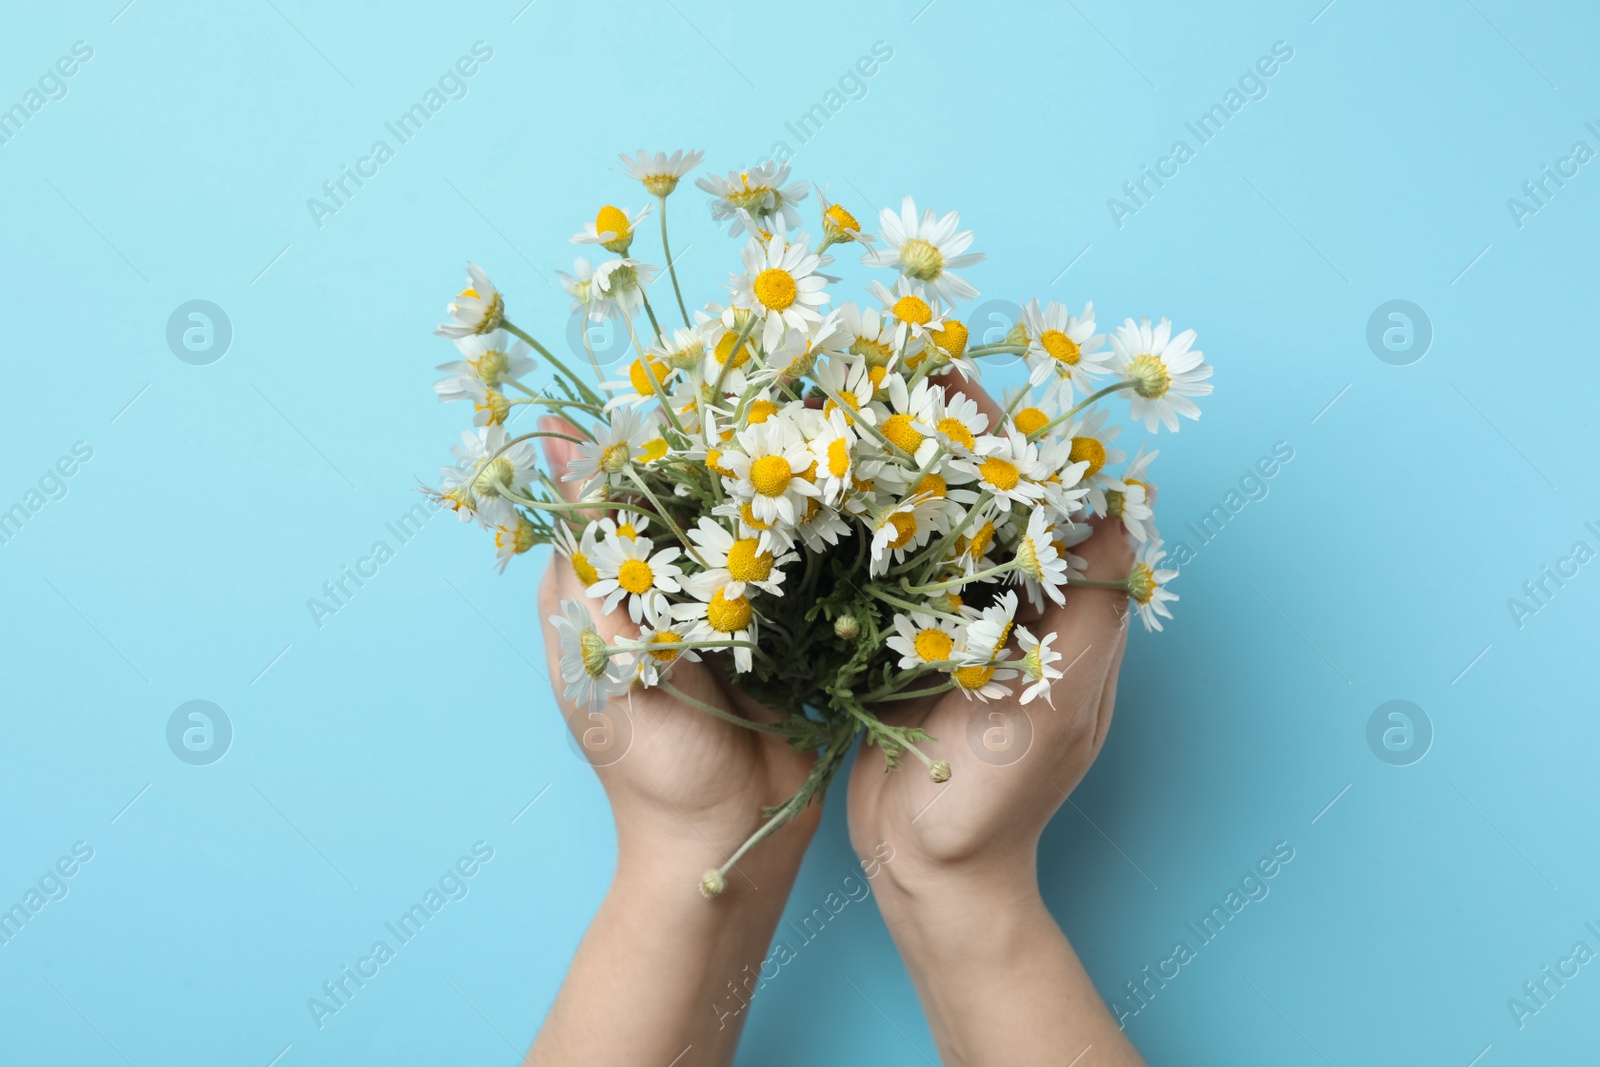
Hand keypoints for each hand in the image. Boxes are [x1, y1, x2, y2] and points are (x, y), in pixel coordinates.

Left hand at [527, 418, 820, 1066]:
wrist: (729, 851)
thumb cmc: (650, 768)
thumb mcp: (602, 660)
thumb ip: (591, 559)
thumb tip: (561, 447)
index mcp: (609, 586)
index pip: (624, 483)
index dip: (653, 429)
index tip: (698, 370)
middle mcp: (668, 586)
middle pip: (696, 493)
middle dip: (731, 446)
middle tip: (783, 382)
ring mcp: (730, 608)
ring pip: (752, 522)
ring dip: (782, 482)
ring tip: (828, 419)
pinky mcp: (786, 631)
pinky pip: (800, 570)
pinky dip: (820, 537)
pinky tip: (856, 493)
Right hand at [844, 378, 1145, 1066]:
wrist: (931, 870)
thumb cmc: (1004, 795)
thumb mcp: (1060, 699)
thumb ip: (1093, 608)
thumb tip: (1124, 509)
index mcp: (1065, 613)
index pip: (1047, 503)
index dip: (1015, 441)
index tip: (971, 387)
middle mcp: (1014, 610)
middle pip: (986, 503)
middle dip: (949, 440)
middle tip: (901, 374)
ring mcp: (955, 629)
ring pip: (934, 531)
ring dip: (903, 474)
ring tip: (857, 409)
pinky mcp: (903, 649)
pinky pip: (890, 577)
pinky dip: (867, 533)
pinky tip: (827, 491)